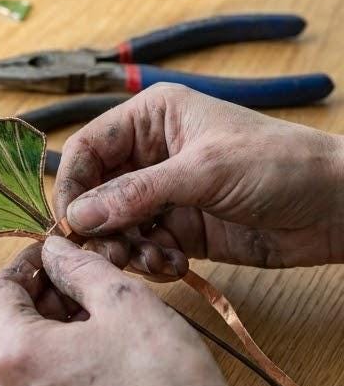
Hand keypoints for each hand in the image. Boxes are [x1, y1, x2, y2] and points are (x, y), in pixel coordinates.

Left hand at [0, 236, 259, 385]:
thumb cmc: (164, 378)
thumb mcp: (123, 300)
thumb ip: (77, 267)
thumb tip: (52, 251)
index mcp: (14, 355)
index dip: (26, 263)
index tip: (53, 250)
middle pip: (6, 327)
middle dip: (39, 297)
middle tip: (80, 278)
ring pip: (22, 362)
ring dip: (48, 331)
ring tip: (95, 315)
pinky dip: (56, 367)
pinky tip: (97, 356)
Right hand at [53, 84, 343, 276]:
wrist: (340, 207)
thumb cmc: (282, 165)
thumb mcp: (204, 172)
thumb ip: (136, 194)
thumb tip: (78, 217)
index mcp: (151, 119)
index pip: (86, 149)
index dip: (71, 186)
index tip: (69, 224)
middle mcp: (150, 155)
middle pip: (94, 193)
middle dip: (97, 226)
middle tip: (109, 253)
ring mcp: (164, 194)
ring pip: (113, 226)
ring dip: (123, 249)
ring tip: (149, 261)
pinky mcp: (179, 230)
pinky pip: (141, 248)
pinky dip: (148, 262)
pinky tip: (173, 267)